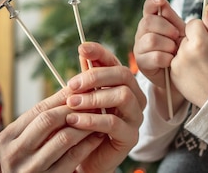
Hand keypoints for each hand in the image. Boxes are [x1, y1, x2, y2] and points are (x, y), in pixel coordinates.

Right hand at [0, 87, 101, 172]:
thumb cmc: (32, 162)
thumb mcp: (27, 141)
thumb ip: (41, 120)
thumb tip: (70, 89)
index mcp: (6, 138)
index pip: (37, 110)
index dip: (61, 97)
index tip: (79, 89)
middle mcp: (14, 154)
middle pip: (48, 120)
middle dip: (73, 108)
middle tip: (91, 100)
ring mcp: (30, 169)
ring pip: (64, 137)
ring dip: (84, 124)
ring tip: (98, 116)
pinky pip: (73, 156)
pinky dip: (88, 144)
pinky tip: (97, 136)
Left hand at [68, 42, 146, 172]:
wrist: (86, 158)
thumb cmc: (85, 125)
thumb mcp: (83, 97)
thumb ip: (85, 77)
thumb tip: (82, 50)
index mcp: (122, 83)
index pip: (114, 61)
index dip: (100, 52)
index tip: (82, 48)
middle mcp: (134, 96)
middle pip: (123, 74)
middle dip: (95, 76)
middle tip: (71, 84)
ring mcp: (135, 116)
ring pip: (123, 96)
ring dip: (94, 97)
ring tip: (72, 103)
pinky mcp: (131, 136)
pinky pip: (114, 123)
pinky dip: (92, 120)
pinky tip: (74, 120)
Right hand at [133, 0, 184, 88]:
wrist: (182, 74)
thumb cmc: (182, 50)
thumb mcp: (181, 32)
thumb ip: (173, 18)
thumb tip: (164, 0)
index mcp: (152, 21)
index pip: (148, 7)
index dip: (153, 1)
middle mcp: (142, 32)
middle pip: (148, 21)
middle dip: (166, 28)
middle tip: (177, 35)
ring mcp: (140, 48)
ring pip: (151, 40)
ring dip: (167, 45)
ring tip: (175, 50)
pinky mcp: (142, 64)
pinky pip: (155, 56)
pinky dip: (167, 58)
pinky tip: (171, 61)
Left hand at [170, 4, 207, 107]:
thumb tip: (207, 6)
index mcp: (199, 42)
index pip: (192, 23)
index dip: (203, 31)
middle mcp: (184, 52)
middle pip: (183, 34)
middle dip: (192, 40)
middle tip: (206, 55)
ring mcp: (176, 64)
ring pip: (177, 46)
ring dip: (186, 51)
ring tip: (201, 64)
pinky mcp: (172, 73)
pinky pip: (174, 59)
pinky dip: (181, 62)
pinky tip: (194, 71)